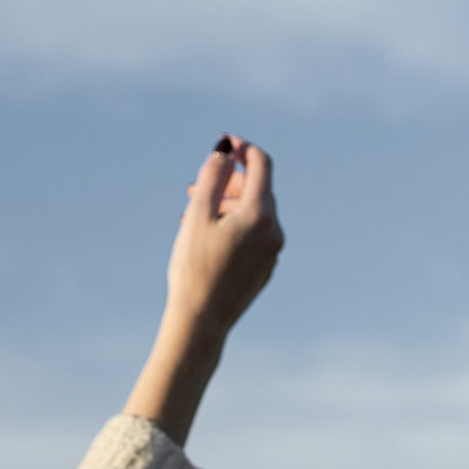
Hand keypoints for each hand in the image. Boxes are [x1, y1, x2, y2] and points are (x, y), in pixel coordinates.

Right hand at [125, 136, 283, 449]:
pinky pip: (253, 236)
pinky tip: (207, 240)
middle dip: (227, 182)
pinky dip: (233, 228)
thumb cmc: (194, 269)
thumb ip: (212, 175)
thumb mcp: (198, 215)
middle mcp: (274, 231)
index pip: (261, 163)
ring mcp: (272, 252)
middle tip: (194, 188)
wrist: (201, 323)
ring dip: (227, 206)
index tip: (222, 145)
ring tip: (193, 217)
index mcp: (261, 213)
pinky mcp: (265, 269)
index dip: (242, 148)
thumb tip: (225, 149)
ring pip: (253, 213)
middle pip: (258, 189)